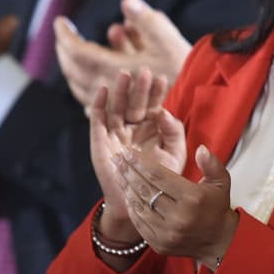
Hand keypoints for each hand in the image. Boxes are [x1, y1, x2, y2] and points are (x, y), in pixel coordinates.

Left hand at [56, 0, 191, 106]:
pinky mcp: (119, 109)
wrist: (198, 99)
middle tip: (64, 35)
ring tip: (76, 50)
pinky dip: (86, 81)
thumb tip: (127, 2)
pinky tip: (92, 74)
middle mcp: (109, 89)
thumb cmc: (184, 69)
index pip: (78, 52)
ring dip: (74, 65)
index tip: (60, 21)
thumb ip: (145, 19)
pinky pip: (93, 96)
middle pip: (74, 69)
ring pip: (81, 84)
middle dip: (65, 50)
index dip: (65, 36)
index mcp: (114, 70)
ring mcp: (113, 102)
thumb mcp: (167, 38)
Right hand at [88, 69, 184, 242]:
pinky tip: (103, 90)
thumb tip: (164, 112)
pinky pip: (98, 120)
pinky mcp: (100, 141)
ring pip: (117, 107)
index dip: (157, 92)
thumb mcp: (175, 153)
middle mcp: (133, 127)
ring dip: (120, 91)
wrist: (141, 201)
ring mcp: (116, 133)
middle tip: (144, 72)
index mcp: (151, 127)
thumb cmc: (162, 178)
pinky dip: (99, 104)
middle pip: (135, 102)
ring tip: (125, 75)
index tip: (163, 78)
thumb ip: (174, 132)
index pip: (154, 104)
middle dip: (139, 88)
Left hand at [116, 144, 238, 267]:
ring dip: (126, 188)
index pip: (158, 175)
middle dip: (128, 171)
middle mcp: (179, 217)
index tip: (128, 151)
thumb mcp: (221, 182)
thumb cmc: (217, 207)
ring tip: (119, 173)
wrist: (219, 242)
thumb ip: (211, 164)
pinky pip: (139, 223)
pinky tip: (127, 194)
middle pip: (145, 189)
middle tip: (117, 158)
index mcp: (193, 198)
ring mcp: (167, 233)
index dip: (140, 162)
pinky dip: (132, 207)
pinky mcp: (159, 244)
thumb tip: (200, 149)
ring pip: (139, 206)